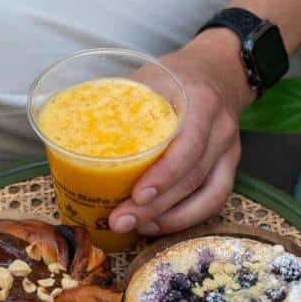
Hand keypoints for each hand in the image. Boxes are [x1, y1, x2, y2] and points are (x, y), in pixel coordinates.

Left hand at [109, 30, 254, 235]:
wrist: (217, 73)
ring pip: (207, 196)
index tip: (136, 195)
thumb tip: (72, 133)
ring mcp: (228, 151)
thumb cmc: (175, 77)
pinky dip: (186, 218)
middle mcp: (220, 129)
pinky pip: (214, 200)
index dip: (164, 174)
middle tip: (120, 221)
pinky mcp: (228, 167)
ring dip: (169, 219)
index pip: (189, 144)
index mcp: (200, 102)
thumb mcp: (148, 78)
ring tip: (136, 227)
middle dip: (154, 206)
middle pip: (192, 177)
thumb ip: (120, 104)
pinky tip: (157, 224)